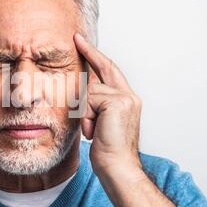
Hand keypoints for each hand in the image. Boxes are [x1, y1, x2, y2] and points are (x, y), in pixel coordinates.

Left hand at [74, 33, 141, 173]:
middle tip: (76, 38)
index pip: (110, 72)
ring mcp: (126, 98)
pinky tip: (93, 131)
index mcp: (126, 100)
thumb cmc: (107, 150)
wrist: (117, 168)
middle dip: (90, 52)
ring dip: (84, 112)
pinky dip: (86, 117)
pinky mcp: (118, 102)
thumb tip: (83, 90)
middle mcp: (129, 96)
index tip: (83, 43)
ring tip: (92, 131)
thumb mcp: (99, 122)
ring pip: (90, 90)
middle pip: (104, 69)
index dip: (97, 57)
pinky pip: (90, 100)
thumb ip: (96, 104)